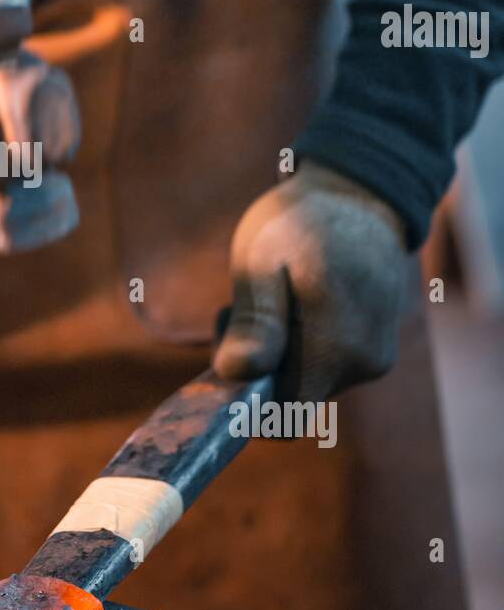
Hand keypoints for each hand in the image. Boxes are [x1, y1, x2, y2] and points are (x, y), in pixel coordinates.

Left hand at [213, 161, 409, 401]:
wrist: (358, 194)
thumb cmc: (301, 223)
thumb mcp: (262, 262)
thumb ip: (254, 322)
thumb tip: (236, 373)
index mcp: (337, 347)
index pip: (284, 416)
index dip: (249, 396)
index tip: (231, 348)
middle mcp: (366, 363)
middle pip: (293, 396)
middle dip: (261, 364)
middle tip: (244, 308)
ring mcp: (377, 357)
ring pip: (309, 380)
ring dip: (280, 351)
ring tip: (273, 297)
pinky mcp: (377, 348)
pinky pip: (328, 365)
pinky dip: (304, 343)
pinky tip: (297, 301)